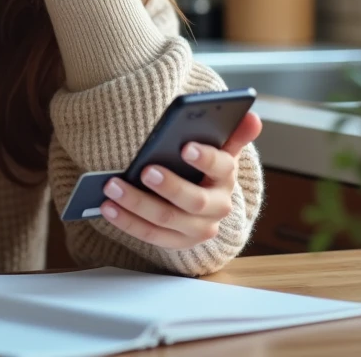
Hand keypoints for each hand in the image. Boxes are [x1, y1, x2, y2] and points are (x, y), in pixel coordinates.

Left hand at [99, 111, 262, 250]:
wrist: (205, 205)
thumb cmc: (205, 169)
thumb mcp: (221, 149)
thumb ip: (233, 133)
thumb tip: (253, 118)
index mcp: (226, 178)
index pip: (221, 167)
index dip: (205, 158)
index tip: (185, 146)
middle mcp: (216, 208)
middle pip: (193, 200)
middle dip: (169, 186)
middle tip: (144, 170)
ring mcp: (197, 230)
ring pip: (165, 220)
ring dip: (137, 204)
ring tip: (111, 187)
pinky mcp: (177, 243)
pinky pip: (150, 236)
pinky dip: (127, 222)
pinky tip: (108, 207)